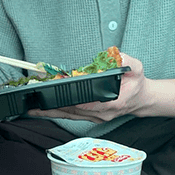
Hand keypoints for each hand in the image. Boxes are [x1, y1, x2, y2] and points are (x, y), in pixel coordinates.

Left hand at [28, 54, 148, 122]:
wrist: (141, 100)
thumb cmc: (136, 84)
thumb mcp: (137, 68)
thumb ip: (127, 61)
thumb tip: (116, 56)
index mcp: (113, 104)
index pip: (87, 104)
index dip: (70, 100)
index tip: (55, 95)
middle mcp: (101, 114)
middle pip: (73, 112)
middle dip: (52, 107)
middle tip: (34, 103)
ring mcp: (95, 118)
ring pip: (69, 116)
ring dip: (51, 112)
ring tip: (33, 109)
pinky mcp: (90, 118)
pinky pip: (71, 116)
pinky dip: (57, 113)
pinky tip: (44, 110)